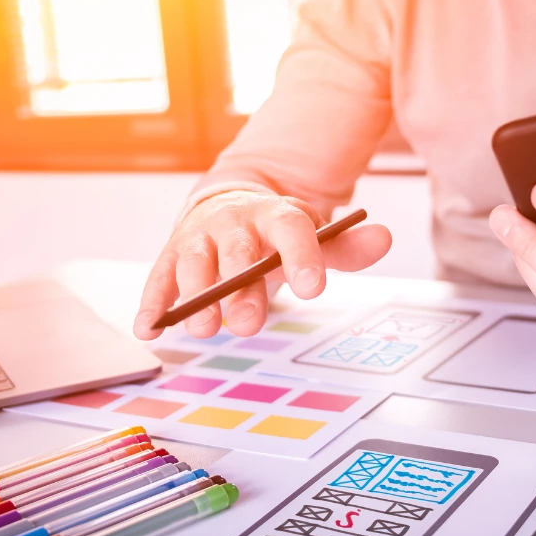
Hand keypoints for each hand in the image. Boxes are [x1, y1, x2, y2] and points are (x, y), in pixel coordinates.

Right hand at [134, 191, 390, 340]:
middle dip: (241, 289)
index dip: (302, 258)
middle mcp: (233, 221)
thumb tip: (385, 237)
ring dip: (196, 296)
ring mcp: (198, 237)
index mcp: (276, 214)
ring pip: (193, 263)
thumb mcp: (315, 234)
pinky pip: (158, 279)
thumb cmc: (278, 232)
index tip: (313, 289)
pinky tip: (150, 329)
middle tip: (248, 325)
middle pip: (237, 252)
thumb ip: (347, 246)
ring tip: (203, 330)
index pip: (292, 230)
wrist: (230, 204)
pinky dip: (152, 304)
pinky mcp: (170, 256)